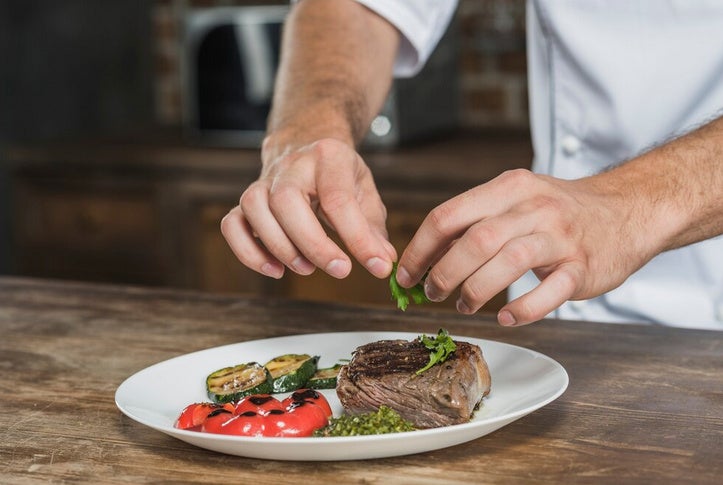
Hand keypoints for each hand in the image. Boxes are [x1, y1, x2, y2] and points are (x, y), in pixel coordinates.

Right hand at [221, 137, 396, 279]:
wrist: (306, 144)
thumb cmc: (339, 175)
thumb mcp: (365, 191)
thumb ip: (373, 228)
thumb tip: (384, 262)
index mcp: (329, 156)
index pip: (339, 198)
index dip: (358, 237)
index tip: (377, 266)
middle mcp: (291, 165)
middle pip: (286, 200)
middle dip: (312, 242)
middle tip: (339, 270)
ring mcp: (263, 181)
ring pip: (255, 208)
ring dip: (280, 247)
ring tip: (306, 269)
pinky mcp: (246, 201)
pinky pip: (232, 224)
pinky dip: (247, 251)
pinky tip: (274, 269)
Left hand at [395, 169, 655, 325]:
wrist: (625, 211)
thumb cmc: (557, 211)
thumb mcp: (515, 200)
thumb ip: (473, 221)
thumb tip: (424, 256)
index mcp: (508, 188)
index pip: (448, 216)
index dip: (420, 250)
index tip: (405, 275)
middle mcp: (534, 207)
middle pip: (475, 240)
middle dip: (443, 272)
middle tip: (432, 293)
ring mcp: (561, 237)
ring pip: (508, 262)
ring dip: (476, 290)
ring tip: (464, 305)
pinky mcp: (583, 266)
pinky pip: (549, 293)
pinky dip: (522, 310)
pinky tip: (505, 318)